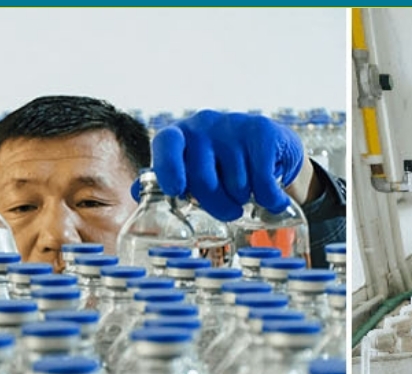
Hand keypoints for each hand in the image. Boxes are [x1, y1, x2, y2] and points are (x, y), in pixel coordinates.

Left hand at [151, 110, 306, 221]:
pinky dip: (270, 199)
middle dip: (218, 206)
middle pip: (203, 179)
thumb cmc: (227, 164)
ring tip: (250, 191)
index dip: (169, 169)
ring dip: (246, 199)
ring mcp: (233, 125)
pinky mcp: (261, 130)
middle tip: (230, 212)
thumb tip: (136, 193)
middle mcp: (203, 124)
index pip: (166, 144)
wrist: (275, 149)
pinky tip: (273, 198)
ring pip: (235, 184)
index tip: (177, 190)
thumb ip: (166, 180)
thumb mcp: (195, 169)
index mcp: (181, 134)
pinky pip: (262, 180)